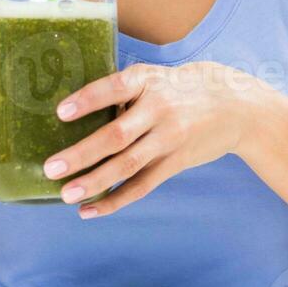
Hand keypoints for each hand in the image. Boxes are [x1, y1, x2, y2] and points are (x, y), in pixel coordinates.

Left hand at [42, 61, 270, 217]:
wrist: (236, 106)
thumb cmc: (181, 88)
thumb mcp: (155, 77)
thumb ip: (123, 93)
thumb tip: (74, 113)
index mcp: (147, 81)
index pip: (114, 88)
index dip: (88, 100)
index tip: (61, 112)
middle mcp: (159, 110)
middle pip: (117, 136)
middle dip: (81, 154)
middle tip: (51, 168)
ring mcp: (168, 139)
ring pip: (127, 166)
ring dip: (94, 182)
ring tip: (65, 195)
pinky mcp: (175, 163)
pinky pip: (142, 186)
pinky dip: (115, 200)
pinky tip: (90, 209)